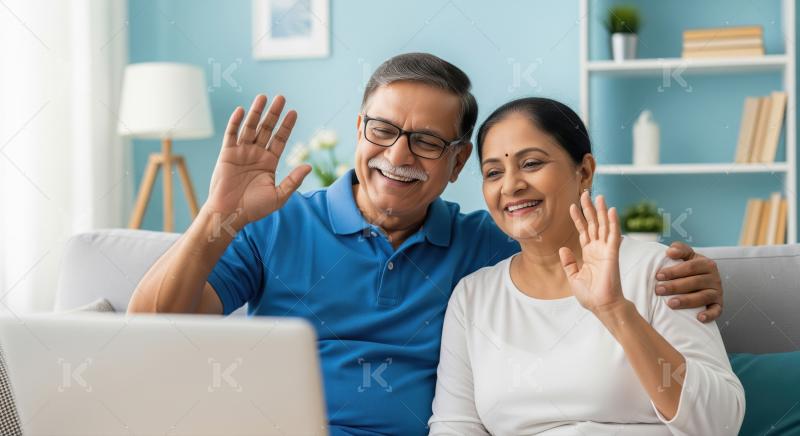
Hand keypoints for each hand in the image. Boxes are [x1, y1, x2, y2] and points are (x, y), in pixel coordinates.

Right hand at [204, 95, 311, 227]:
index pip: (280, 139)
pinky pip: (231, 134)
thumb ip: (293, 180)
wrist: (230, 213)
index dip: (287, 126)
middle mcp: (256, 154)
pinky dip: (235, 122)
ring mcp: (241, 152)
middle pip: (266, 129)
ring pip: (250, 127)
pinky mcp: (227, 154)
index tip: (294, 112)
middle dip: (273, 114)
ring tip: (263, 97)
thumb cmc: (254, 208)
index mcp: (269, 162)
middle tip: (281, 98)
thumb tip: (308, 166)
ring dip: (256, 112)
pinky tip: (241, 110)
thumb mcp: (279, 195)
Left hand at [559, 192, 626, 314]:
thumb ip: (568, 262)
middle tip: (586, 193)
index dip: (578, 218)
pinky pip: (613, 235)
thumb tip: (563, 248)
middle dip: (589, 209)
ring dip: (601, 211)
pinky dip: (613, 222)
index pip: (583, 231)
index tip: (572, 206)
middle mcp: (598, 249)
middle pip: (593, 224)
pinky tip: (611, 210)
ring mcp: (606, 250)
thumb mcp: (573, 276)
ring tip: (599, 196)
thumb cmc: (590, 294)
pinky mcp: (613, 253)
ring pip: (603, 225)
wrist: (601, 305)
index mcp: (589, 253)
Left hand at [655, 242, 723, 322]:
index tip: (658, 276)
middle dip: (675, 286)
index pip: (690, 267)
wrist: (702, 279)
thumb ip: (680, 249)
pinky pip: (716, 311)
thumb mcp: (686, 255)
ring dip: (686, 301)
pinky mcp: (718, 305)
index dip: (673, 271)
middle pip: (694, 282)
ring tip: (670, 304)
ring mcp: (717, 292)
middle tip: (658, 290)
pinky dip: (709, 315)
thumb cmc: (689, 267)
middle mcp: (714, 278)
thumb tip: (670, 251)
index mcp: (706, 264)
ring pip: (703, 297)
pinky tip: (699, 318)